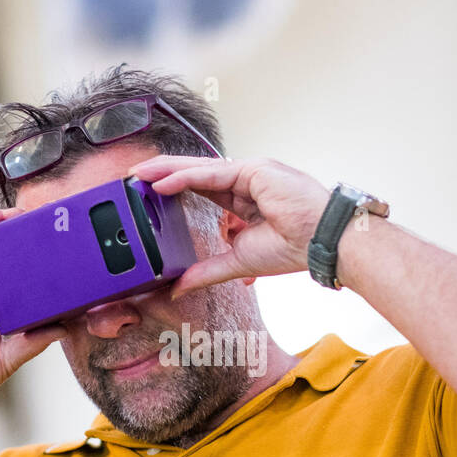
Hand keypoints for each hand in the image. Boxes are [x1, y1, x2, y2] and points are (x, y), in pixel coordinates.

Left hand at [126, 156, 331, 297]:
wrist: (323, 243)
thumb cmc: (294, 248)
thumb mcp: (239, 262)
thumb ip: (208, 271)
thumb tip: (178, 287)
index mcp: (244, 200)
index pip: (202, 189)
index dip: (174, 189)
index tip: (148, 194)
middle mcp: (246, 181)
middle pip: (196, 174)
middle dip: (163, 174)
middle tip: (133, 177)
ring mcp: (251, 172)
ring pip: (200, 169)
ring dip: (167, 171)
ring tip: (139, 173)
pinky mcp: (254, 170)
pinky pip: (212, 173)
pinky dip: (185, 176)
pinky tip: (162, 182)